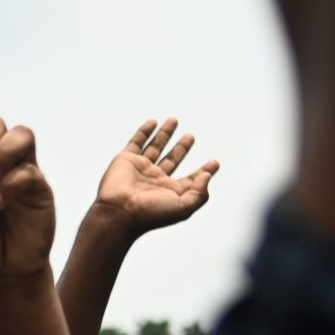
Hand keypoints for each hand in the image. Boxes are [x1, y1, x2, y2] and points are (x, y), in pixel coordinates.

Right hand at [91, 118, 219, 234]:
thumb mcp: (183, 208)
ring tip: (174, 120)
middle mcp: (156, 180)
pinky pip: (136, 142)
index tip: (215, 163)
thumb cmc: (150, 214)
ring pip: (155, 147)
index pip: (191, 179)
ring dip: (165, 134)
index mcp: (170, 192)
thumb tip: (207, 176)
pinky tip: (153, 122)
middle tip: (191, 137)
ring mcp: (141, 168)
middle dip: (182, 148)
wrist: (119, 212)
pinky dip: (144, 132)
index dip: (204, 171)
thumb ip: (200, 193)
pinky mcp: (126, 160)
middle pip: (172, 160)